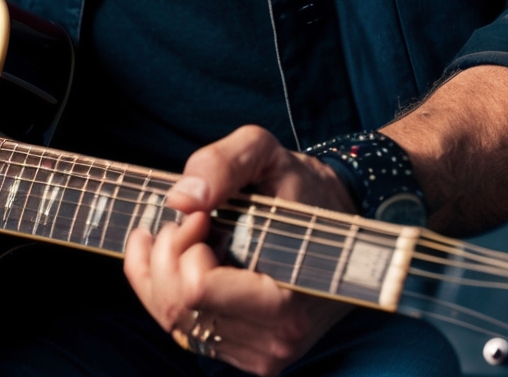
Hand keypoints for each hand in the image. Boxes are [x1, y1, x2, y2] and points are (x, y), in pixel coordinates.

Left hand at [124, 125, 355, 375]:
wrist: (343, 224)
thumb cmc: (304, 188)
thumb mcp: (266, 154)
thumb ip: (222, 163)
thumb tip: (180, 199)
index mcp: (285, 300)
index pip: (196, 289)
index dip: (183, 244)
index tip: (202, 214)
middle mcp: (275, 340)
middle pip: (177, 308)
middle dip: (167, 255)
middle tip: (190, 221)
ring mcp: (262, 353)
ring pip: (176, 322)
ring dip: (164, 273)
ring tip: (181, 233)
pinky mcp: (250, 353)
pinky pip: (188, 330)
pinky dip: (170, 292)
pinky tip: (178, 257)